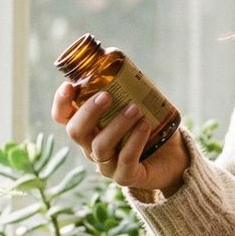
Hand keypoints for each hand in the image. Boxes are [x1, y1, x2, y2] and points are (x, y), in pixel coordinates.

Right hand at [51, 82, 190, 195]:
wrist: (173, 157)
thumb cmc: (150, 126)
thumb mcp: (136, 102)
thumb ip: (126, 85)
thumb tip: (119, 59)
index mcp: (89, 127)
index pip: (63, 117)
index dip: (61, 103)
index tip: (69, 85)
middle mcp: (92, 147)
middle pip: (76, 132)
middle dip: (88, 112)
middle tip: (106, 96)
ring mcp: (107, 164)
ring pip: (100, 146)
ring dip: (117, 125)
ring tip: (135, 109)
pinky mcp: (126, 176)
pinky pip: (125, 160)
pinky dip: (134, 141)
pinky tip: (145, 126)